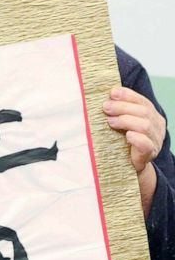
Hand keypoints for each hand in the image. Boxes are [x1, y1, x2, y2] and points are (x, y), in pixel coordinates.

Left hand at [104, 87, 164, 214]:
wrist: (127, 166)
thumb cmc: (121, 141)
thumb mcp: (121, 123)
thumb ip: (118, 111)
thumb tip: (103, 97)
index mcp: (151, 116)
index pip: (143, 101)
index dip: (128, 96)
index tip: (112, 93)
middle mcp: (156, 127)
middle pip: (143, 111)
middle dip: (123, 107)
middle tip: (105, 107)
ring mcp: (155, 141)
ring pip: (145, 125)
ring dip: (126, 120)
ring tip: (110, 121)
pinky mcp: (149, 154)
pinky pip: (146, 144)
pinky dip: (137, 138)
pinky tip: (127, 136)